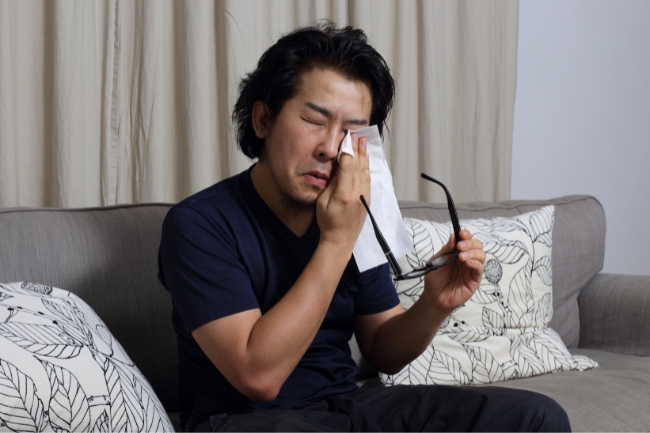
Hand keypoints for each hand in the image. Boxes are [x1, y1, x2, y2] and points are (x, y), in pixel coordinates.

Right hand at [316, 133, 369, 251]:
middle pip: (358, 166)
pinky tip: (366, 159)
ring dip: (364, 156)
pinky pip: (368, 179)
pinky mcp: (367, 199)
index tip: (347, 139)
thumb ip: (331, 184)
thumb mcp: (323, 202)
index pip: (347, 167)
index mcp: (343, 194)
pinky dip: (367, 167)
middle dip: (357, 149)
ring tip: (363, 142)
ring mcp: (364, 196)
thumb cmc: (328, 222)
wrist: (341, 240)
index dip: (348, 151)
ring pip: (365, 171)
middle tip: (357, 135)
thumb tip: (338, 167)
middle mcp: (357, 194)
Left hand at [421, 230, 484, 315]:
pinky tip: (468, 263)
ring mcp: (472, 269)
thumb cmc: (435, 279)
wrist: (434, 297)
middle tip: (460, 246)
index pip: (467, 240)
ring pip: (481, 255)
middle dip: (470, 243)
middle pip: (477, 245)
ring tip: (462, 256)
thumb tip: (454, 236)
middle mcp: (467, 258)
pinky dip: (476, 264)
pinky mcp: (475, 280)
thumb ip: (446, 249)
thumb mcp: (437, 261)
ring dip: (473, 252)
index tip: (461, 233)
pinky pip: (480, 269)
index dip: (466, 235)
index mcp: (457, 251)